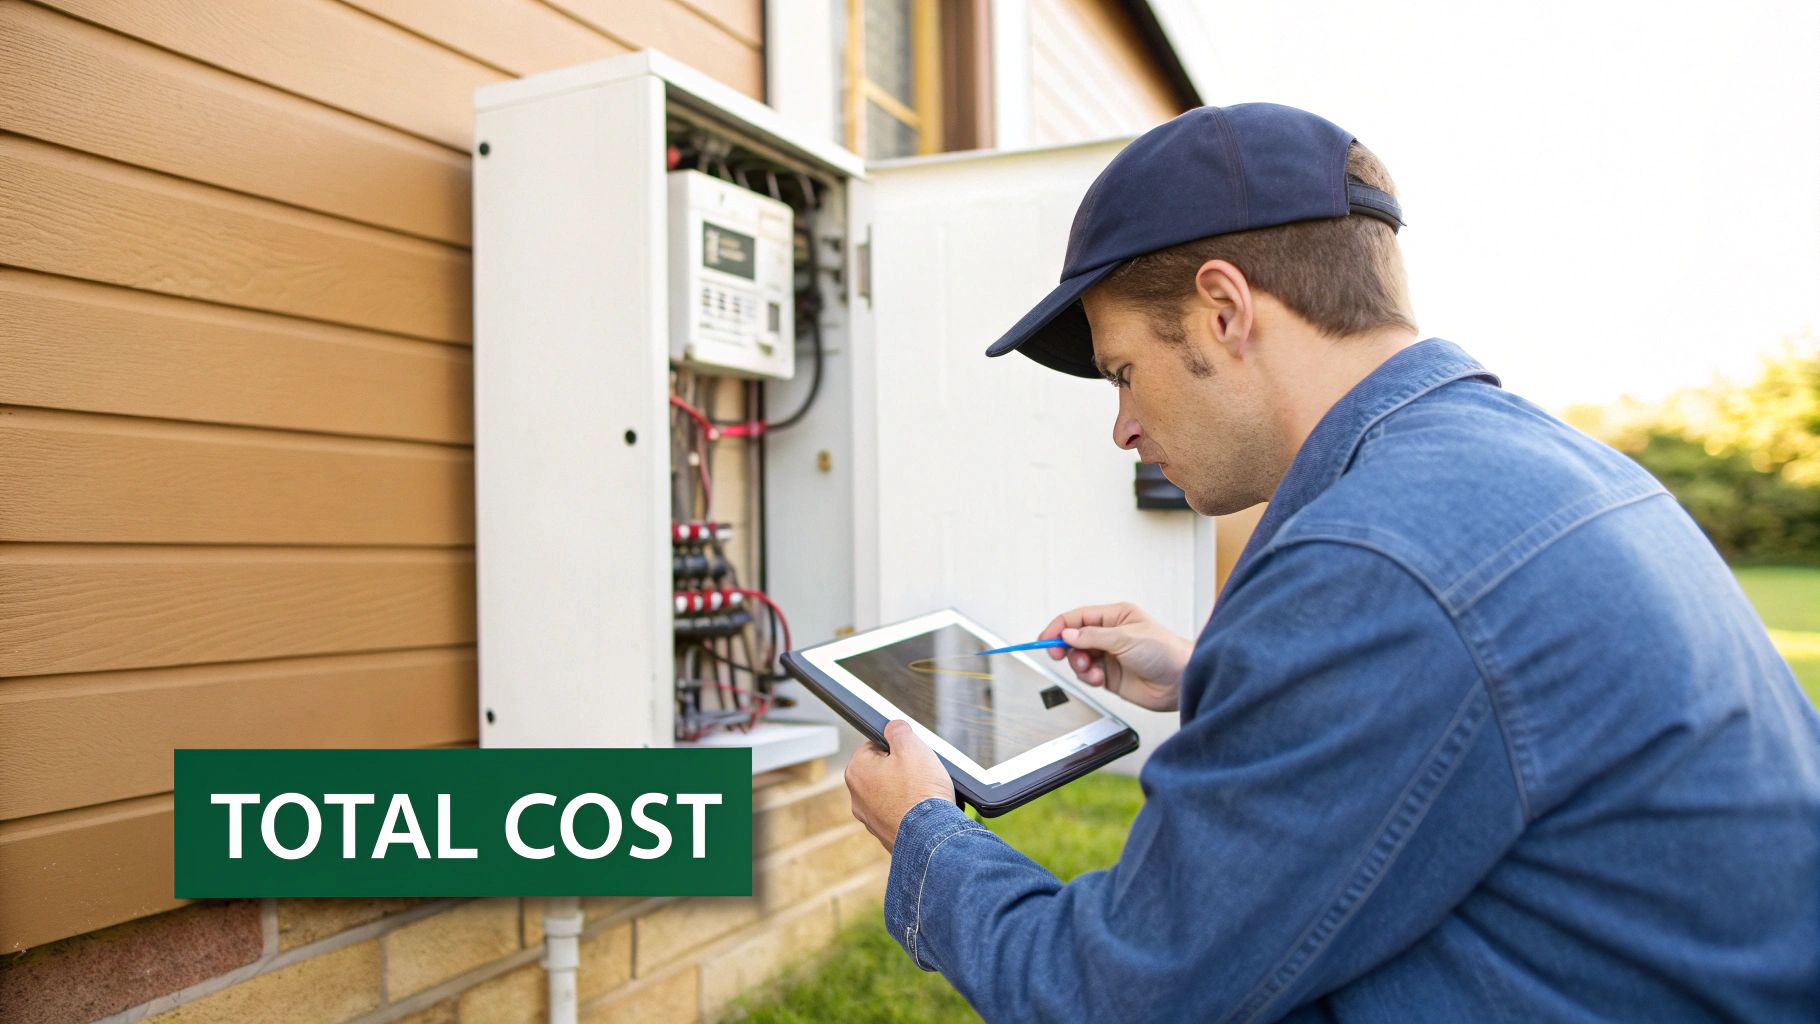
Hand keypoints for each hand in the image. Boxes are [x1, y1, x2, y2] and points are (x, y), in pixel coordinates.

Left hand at [844, 720, 955, 852]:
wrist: (931, 836)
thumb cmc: (920, 793)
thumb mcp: (912, 747)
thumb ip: (898, 730)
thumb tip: (893, 726)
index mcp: (857, 771)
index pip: (874, 746)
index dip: (896, 747)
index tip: (910, 753)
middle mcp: (857, 797)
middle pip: (882, 770)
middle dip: (902, 770)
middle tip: (920, 773)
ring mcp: (870, 819)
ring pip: (891, 793)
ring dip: (907, 791)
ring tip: (925, 792)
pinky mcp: (886, 834)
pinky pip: (899, 814)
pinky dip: (910, 811)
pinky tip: (924, 810)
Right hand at [1039, 602, 1190, 711]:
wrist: (1182, 682)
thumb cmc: (1165, 652)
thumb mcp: (1126, 638)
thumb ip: (1093, 636)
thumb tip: (1067, 635)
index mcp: (1116, 617)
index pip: (1079, 618)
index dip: (1060, 627)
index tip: (1045, 638)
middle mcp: (1111, 635)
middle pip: (1075, 638)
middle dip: (1066, 647)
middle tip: (1059, 655)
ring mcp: (1110, 656)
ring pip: (1079, 658)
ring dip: (1080, 665)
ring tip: (1091, 670)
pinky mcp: (1110, 676)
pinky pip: (1088, 675)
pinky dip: (1088, 678)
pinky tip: (1099, 679)